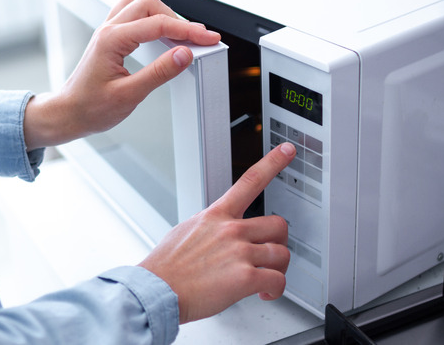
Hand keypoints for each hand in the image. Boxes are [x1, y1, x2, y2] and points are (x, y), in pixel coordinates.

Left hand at [23, 0, 219, 148]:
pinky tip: (160, 34)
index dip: (188, 30)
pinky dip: (150, 19)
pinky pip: (131, 14)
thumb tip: (184, 55)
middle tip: (197, 39)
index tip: (208, 38)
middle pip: (150, 4)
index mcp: (111, 40)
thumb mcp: (129, 95)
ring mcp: (107, 31)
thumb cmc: (90, 108)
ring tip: (180, 35)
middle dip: (177, 19)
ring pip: (140, 4)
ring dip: (162, 14)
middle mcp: (108, 30)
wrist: (68, 113)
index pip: (158, 25)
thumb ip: (159, 73)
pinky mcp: (108, 37)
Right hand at [139, 143, 295, 323]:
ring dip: (277, 270)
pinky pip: (277, 281)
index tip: (287, 150)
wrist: (156, 290)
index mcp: (216, 216)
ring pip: (282, 255)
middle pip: (278, 225)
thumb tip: (217, 232)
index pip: (249, 181)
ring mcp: (239, 252)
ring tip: (264, 280)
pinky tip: (263, 293)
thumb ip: (209, 227)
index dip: (273, 162)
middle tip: (269, 256)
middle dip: (279, 242)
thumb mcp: (185, 232)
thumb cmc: (166, 267)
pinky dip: (275, 290)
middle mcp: (230, 230)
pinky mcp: (244, 278)